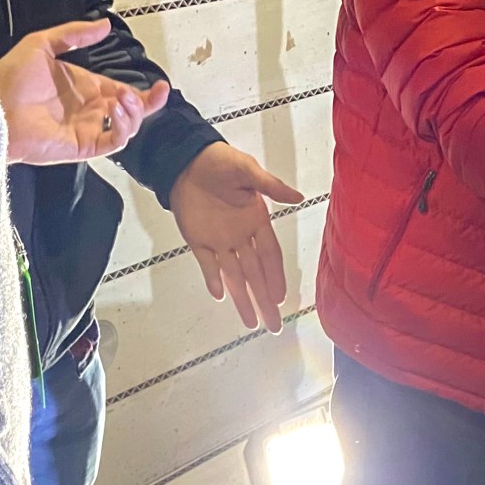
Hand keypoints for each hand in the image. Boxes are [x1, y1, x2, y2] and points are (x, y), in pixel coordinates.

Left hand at [0, 20, 170, 165]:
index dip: (143, 91)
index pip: (122, 91)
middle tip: (151, 92)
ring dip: (134, 113)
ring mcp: (86, 128)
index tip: (160, 85)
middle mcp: (88, 109)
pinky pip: (113, 142)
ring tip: (124, 98)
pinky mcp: (82, 145)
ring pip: (126, 127)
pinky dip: (122, 127)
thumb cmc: (10, 77)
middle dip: (146, 102)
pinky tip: (114, 109)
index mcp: (84, 87)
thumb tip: (104, 25)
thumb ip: (75, 34)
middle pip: (131, 112)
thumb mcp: (43, 43)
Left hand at [169, 143, 304, 332]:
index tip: (282, 298)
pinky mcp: (198, 240)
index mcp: (256, 221)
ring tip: (251, 322)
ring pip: (234, 276)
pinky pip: (207, 264)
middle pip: (255, 274)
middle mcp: (240, 236)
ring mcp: (218, 240)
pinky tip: (221, 296)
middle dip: (265, 300)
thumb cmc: (220, 162)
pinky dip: (213, 279)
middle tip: (273, 325)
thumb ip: (270, 186)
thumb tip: (298, 197)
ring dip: (242, 299)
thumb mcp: (248, 170)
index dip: (276, 277)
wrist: (186, 160)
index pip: (269, 256)